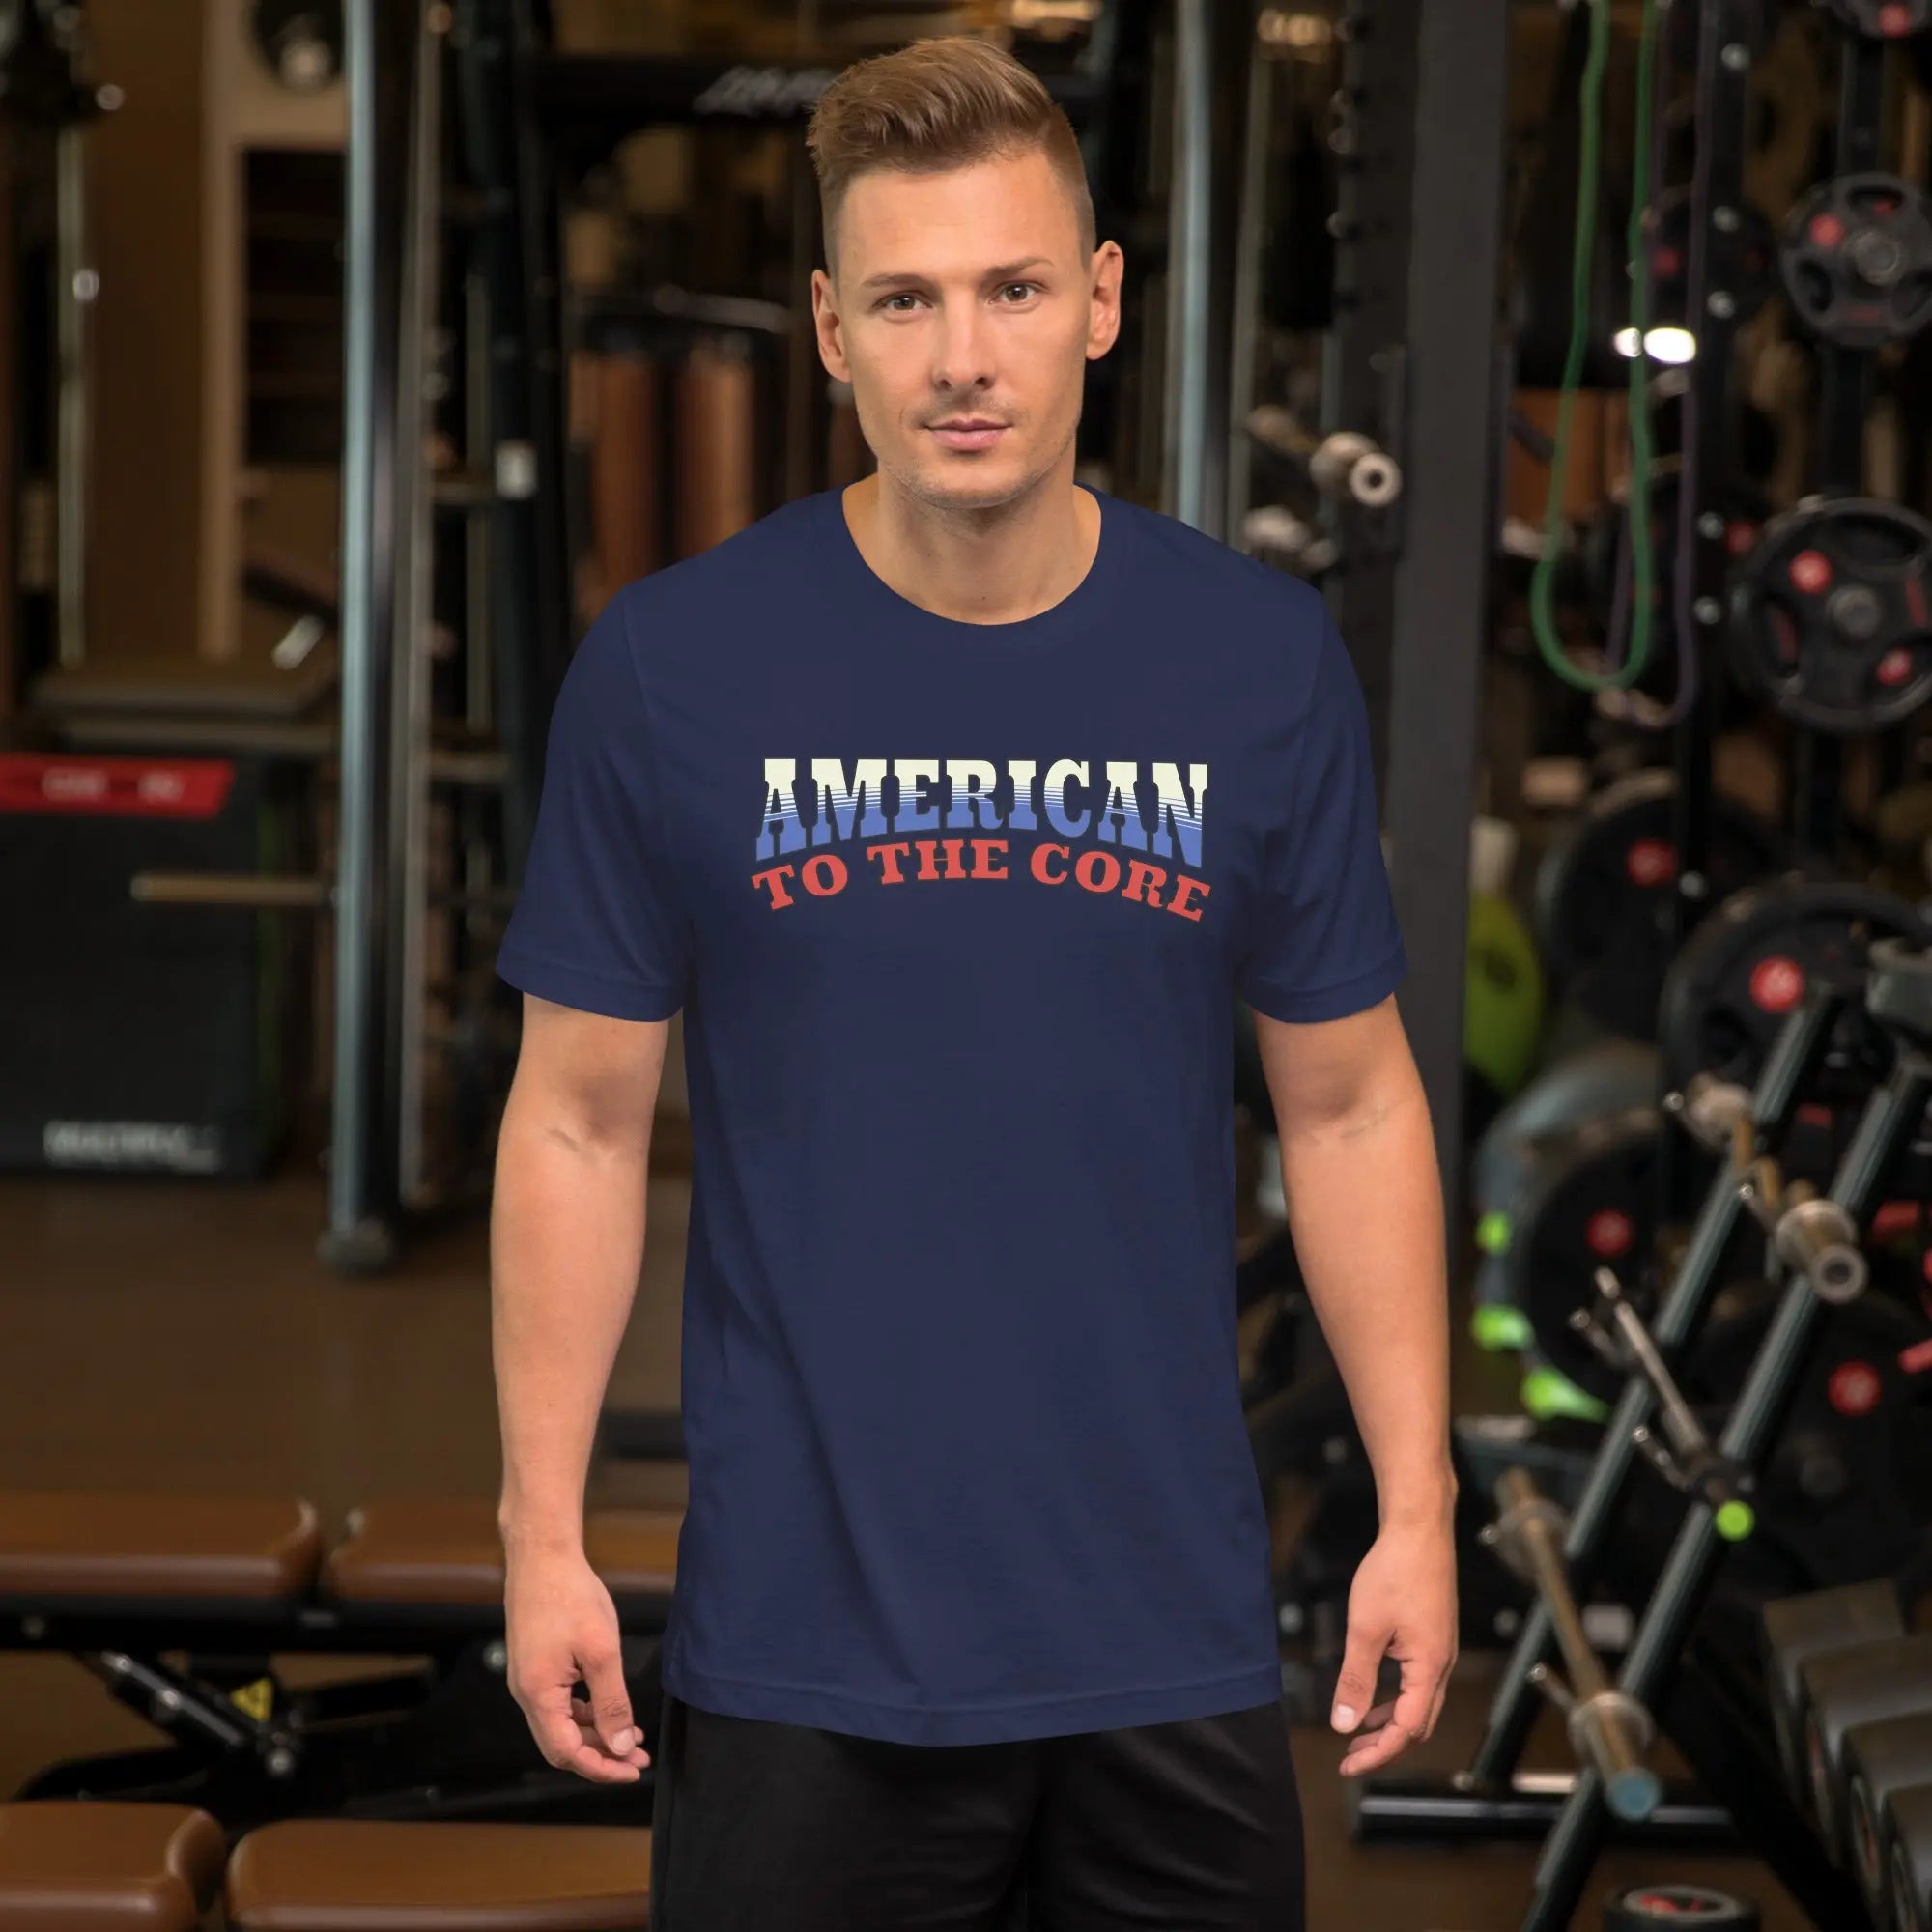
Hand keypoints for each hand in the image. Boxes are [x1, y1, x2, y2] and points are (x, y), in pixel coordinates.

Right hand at [504, 1542, 650, 1782]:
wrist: (543, 1556)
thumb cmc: (571, 1596)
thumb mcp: (601, 1652)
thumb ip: (612, 1703)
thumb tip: (620, 1746)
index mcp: (538, 1695)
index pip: (567, 1752)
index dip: (601, 1767)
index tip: (632, 1770)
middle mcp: (526, 1694)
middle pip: (562, 1744)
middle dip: (601, 1755)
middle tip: (637, 1757)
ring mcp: (528, 1680)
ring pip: (561, 1724)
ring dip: (595, 1733)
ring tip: (631, 1735)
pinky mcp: (534, 1666)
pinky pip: (558, 1704)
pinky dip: (585, 1712)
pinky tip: (609, 1709)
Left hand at [1331, 1516, 1457, 1776]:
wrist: (1419, 1529)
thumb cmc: (1394, 1572)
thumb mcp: (1365, 1628)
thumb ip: (1356, 1678)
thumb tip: (1344, 1723)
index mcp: (1429, 1668)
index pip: (1406, 1729)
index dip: (1377, 1752)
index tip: (1348, 1765)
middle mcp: (1442, 1665)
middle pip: (1418, 1724)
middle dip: (1385, 1745)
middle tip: (1351, 1756)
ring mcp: (1440, 1650)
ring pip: (1419, 1704)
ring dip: (1390, 1722)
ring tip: (1358, 1731)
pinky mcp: (1433, 1636)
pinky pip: (1417, 1682)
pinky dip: (1395, 1697)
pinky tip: (1373, 1693)